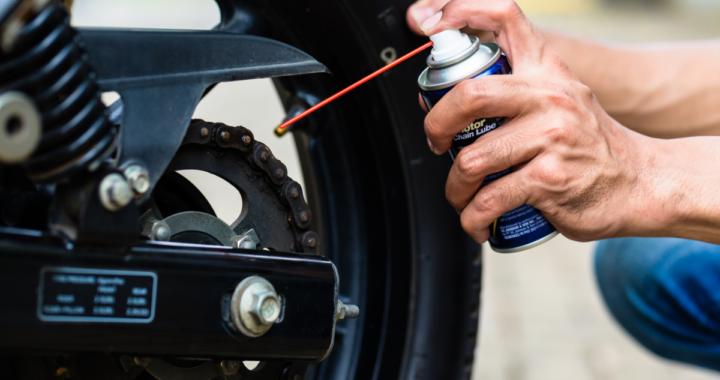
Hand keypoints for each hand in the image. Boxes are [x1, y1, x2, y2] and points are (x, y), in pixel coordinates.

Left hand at [410, 0, 671, 242]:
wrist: (640, 183)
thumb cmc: (590, 144)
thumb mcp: (561, 98)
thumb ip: (515, 90)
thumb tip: (448, 99)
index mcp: (546, 70)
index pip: (505, 17)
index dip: (462, 12)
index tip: (432, 26)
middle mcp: (549, 96)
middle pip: (469, 94)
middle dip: (436, 125)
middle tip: (437, 143)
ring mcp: (551, 137)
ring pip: (472, 160)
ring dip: (455, 188)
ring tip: (462, 196)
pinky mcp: (550, 179)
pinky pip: (490, 200)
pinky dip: (472, 218)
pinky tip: (477, 221)